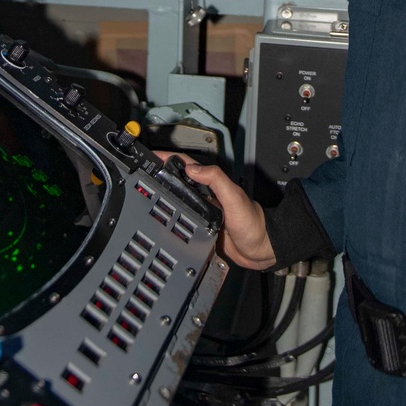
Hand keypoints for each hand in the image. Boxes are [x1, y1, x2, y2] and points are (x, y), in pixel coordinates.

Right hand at [153, 153, 276, 270]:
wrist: (262, 249)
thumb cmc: (254, 223)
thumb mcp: (234, 197)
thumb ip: (216, 180)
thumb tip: (193, 168)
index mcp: (213, 185)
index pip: (188, 167)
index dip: (170, 159)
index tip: (153, 156)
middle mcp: (207, 197)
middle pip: (180, 182)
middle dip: (163, 176)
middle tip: (144, 173)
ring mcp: (204, 213)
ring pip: (180, 201)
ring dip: (166, 196)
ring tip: (148, 193)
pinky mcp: (203, 229)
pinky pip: (184, 221)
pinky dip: (172, 219)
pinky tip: (163, 221)